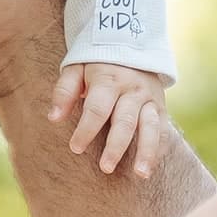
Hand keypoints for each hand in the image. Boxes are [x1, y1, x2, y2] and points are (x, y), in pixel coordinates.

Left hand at [50, 62, 167, 178]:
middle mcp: (133, 90)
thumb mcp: (76, 68)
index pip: (97, 109)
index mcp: (109, 80)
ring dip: (147, 152)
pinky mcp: (161, 107)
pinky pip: (163, 130)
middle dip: (116, 146)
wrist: (129, 42)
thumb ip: (64, 91)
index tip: (75, 148)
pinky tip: (151, 168)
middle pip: (125, 121)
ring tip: (141, 174)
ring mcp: (150, 99)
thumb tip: (54, 118)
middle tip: (105, 168)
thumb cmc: (95, 63)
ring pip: (151, 127)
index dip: (86, 130)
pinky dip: (159, 149)